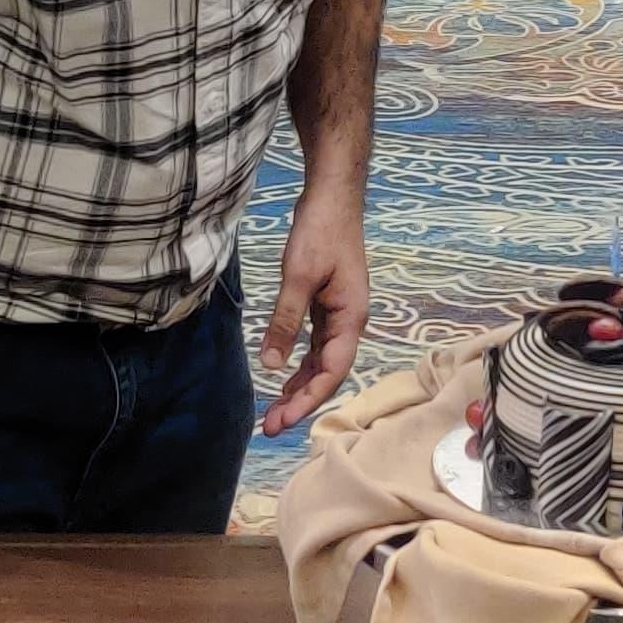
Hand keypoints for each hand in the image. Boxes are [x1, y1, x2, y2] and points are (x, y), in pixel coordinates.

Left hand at [256, 189, 371, 434]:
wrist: (332, 196)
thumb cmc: (320, 231)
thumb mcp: (299, 277)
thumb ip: (286, 321)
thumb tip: (272, 364)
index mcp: (351, 317)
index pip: (332, 371)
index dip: (308, 400)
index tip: (283, 420)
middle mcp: (350, 321)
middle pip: (327, 372)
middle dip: (301, 401)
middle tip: (270, 426)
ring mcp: (340, 313)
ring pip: (321, 361)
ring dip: (300, 385)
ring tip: (274, 410)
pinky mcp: (328, 304)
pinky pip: (316, 344)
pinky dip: (301, 363)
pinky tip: (285, 376)